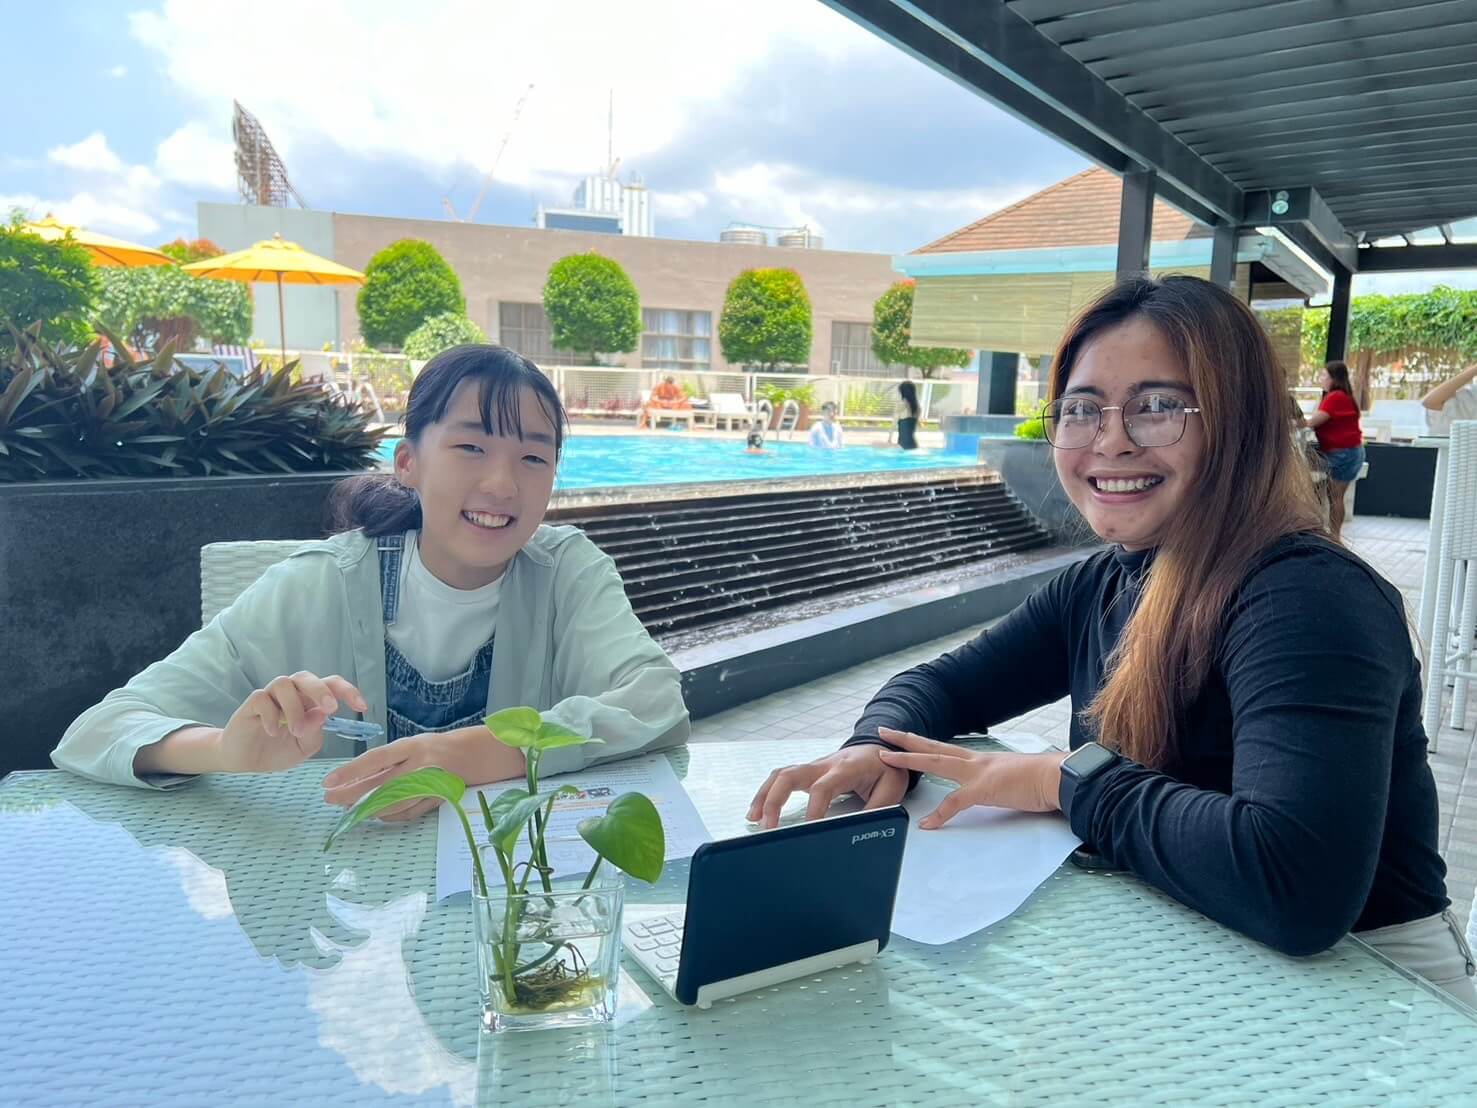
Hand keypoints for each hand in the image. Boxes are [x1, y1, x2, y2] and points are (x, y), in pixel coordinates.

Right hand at [218, 672, 366, 773]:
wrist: (245, 761)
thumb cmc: (278, 750)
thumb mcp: (304, 747)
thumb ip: (315, 733)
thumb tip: (323, 714)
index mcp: (309, 700)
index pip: (331, 685)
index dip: (348, 691)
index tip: (362, 707)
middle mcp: (292, 693)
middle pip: (307, 677)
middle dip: (322, 690)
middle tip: (330, 709)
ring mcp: (270, 696)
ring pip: (284, 684)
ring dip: (295, 708)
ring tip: (296, 731)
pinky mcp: (251, 703)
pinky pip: (262, 698)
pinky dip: (271, 715)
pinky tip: (273, 732)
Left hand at [321, 726, 524, 820]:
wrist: (479, 755)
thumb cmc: (441, 747)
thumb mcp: (414, 746)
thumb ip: (390, 761)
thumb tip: (356, 779)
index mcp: (412, 746)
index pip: (374, 760)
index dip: (350, 772)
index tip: (328, 782)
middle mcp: (420, 765)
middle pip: (380, 785)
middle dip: (352, 795)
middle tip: (330, 800)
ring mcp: (430, 785)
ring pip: (392, 803)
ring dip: (368, 808)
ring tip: (350, 809)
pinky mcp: (436, 800)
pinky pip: (407, 812)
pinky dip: (390, 816)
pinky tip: (376, 814)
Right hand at [746, 742, 908, 829]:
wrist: (879, 749)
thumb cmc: (885, 768)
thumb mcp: (891, 788)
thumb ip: (878, 808)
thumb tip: (859, 828)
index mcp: (846, 768)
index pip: (823, 788)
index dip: (814, 809)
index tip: (808, 829)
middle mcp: (824, 765)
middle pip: (790, 775)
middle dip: (775, 799)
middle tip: (768, 826)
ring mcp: (813, 766)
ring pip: (781, 774)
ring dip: (765, 795)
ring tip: (754, 819)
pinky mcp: (808, 772)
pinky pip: (782, 777)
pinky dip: (768, 792)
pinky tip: (759, 810)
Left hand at [874, 728, 1066, 828]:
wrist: (1060, 778)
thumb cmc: (1043, 781)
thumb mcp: (1013, 779)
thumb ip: (999, 782)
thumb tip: (999, 787)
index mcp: (981, 761)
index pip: (945, 750)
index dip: (924, 746)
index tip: (905, 740)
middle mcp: (975, 761)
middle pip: (933, 746)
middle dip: (906, 740)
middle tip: (883, 732)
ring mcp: (978, 773)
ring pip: (935, 761)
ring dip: (909, 759)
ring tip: (885, 757)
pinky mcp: (984, 789)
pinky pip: (955, 803)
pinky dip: (939, 815)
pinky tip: (926, 824)